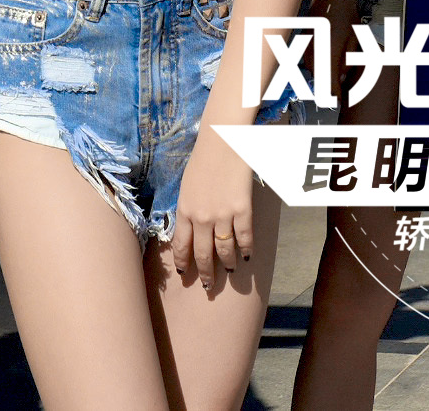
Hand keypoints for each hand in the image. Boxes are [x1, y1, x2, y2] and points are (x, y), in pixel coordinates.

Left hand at [170, 125, 255, 285]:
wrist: (222, 142)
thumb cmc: (202, 161)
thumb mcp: (186, 186)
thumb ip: (187, 209)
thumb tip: (189, 228)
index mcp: (184, 210)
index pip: (181, 245)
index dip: (183, 263)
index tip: (185, 274)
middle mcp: (201, 217)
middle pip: (203, 254)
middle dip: (204, 273)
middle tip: (207, 286)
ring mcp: (223, 215)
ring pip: (225, 250)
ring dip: (227, 265)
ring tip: (229, 273)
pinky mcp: (242, 210)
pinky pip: (245, 238)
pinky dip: (246, 250)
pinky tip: (246, 257)